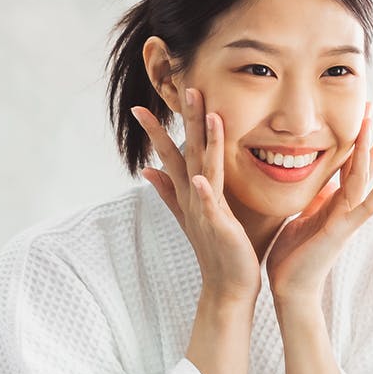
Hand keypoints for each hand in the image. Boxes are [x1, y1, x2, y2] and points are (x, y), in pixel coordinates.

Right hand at [132, 87, 260, 303]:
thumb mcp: (191, 215)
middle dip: (187, 120)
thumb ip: (169, 192)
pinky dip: (204, 194)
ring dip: (204, 143)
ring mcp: (204, 211)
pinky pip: (210, 207)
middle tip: (186, 86)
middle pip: (188, 152)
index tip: (145, 103)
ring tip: (206, 115)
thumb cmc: (217, 251)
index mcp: (191, 193)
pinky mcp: (218, 228)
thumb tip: (148, 170)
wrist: (227, 287)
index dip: (161, 128)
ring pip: (203, 170)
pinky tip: (200, 180)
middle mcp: (194, 198)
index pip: (174, 153)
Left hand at [266, 102, 372, 306]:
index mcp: (333, 203)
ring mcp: (346, 220)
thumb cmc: (293, 258)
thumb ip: (315, 201)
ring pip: (363, 180)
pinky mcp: (341, 232)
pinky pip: (363, 209)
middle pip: (361, 167)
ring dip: (372, 154)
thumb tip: (323, 184)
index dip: (355, 141)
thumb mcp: (302, 218)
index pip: (347, 165)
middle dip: (370, 138)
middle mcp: (344, 208)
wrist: (290, 289)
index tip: (361, 115)